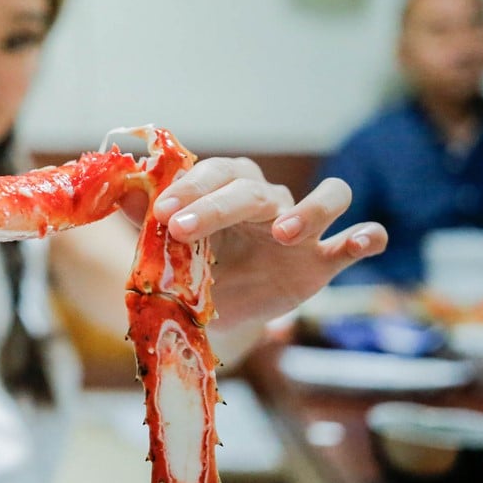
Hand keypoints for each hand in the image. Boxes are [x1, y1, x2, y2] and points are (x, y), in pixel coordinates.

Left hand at [145, 157, 387, 326]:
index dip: (188, 190)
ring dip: (311, 209)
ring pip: (330, 195)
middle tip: (183, 230)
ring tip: (284, 233)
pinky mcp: (326, 259)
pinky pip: (359, 238)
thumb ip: (145, 215)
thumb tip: (117, 187)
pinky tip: (363, 241)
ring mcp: (304, 227)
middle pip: (255, 189)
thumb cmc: (198, 263)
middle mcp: (270, 199)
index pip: (212, 174)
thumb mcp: (168, 244)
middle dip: (217, 207)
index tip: (162, 214)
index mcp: (229, 186)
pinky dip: (366, 236)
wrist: (222, 308)